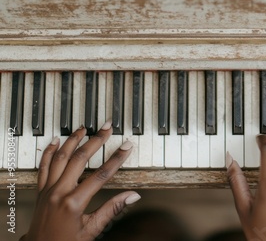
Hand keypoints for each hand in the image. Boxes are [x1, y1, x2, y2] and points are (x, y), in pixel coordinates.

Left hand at [20, 122, 139, 240]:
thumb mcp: (92, 230)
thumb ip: (112, 210)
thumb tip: (132, 196)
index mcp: (74, 203)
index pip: (101, 175)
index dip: (116, 159)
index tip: (126, 146)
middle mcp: (59, 192)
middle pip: (80, 159)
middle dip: (96, 141)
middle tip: (107, 127)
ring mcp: (48, 190)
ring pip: (60, 158)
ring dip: (73, 140)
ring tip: (84, 127)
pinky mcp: (40, 191)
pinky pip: (43, 166)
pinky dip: (49, 151)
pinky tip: (56, 141)